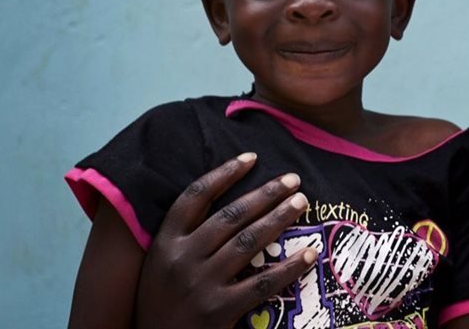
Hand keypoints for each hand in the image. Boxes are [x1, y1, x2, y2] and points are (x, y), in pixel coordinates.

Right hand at [134, 153, 317, 328]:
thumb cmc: (162, 304)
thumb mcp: (159, 266)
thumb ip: (185, 237)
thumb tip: (229, 202)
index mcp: (164, 243)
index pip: (194, 197)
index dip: (224, 174)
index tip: (252, 158)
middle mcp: (180, 260)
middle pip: (230, 216)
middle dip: (265, 194)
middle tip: (293, 180)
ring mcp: (200, 285)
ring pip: (248, 242)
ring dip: (279, 218)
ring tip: (301, 203)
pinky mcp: (218, 311)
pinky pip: (262, 283)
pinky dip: (289, 267)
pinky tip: (309, 254)